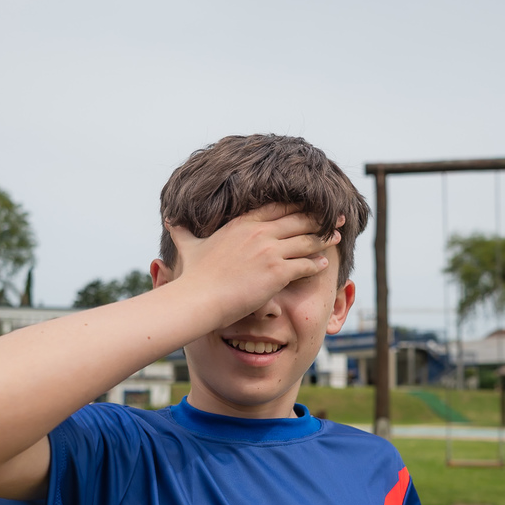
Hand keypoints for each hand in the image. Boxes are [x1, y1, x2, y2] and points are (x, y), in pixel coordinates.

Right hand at [166, 203, 342, 325]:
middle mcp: (259, 232)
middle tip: (336, 216)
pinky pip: (305, 264)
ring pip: (307, 240)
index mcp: (243, 223)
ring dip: (325, 238)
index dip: (297, 206)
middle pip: (298, 219)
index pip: (278, 207)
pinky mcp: (277, 272)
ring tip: (336, 236)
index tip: (310, 206)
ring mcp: (270, 251)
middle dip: (320, 218)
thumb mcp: (188, 247)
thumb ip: (182, 232)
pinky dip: (317, 264)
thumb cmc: (193, 277)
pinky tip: (325, 264)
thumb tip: (168, 221)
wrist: (198, 298)